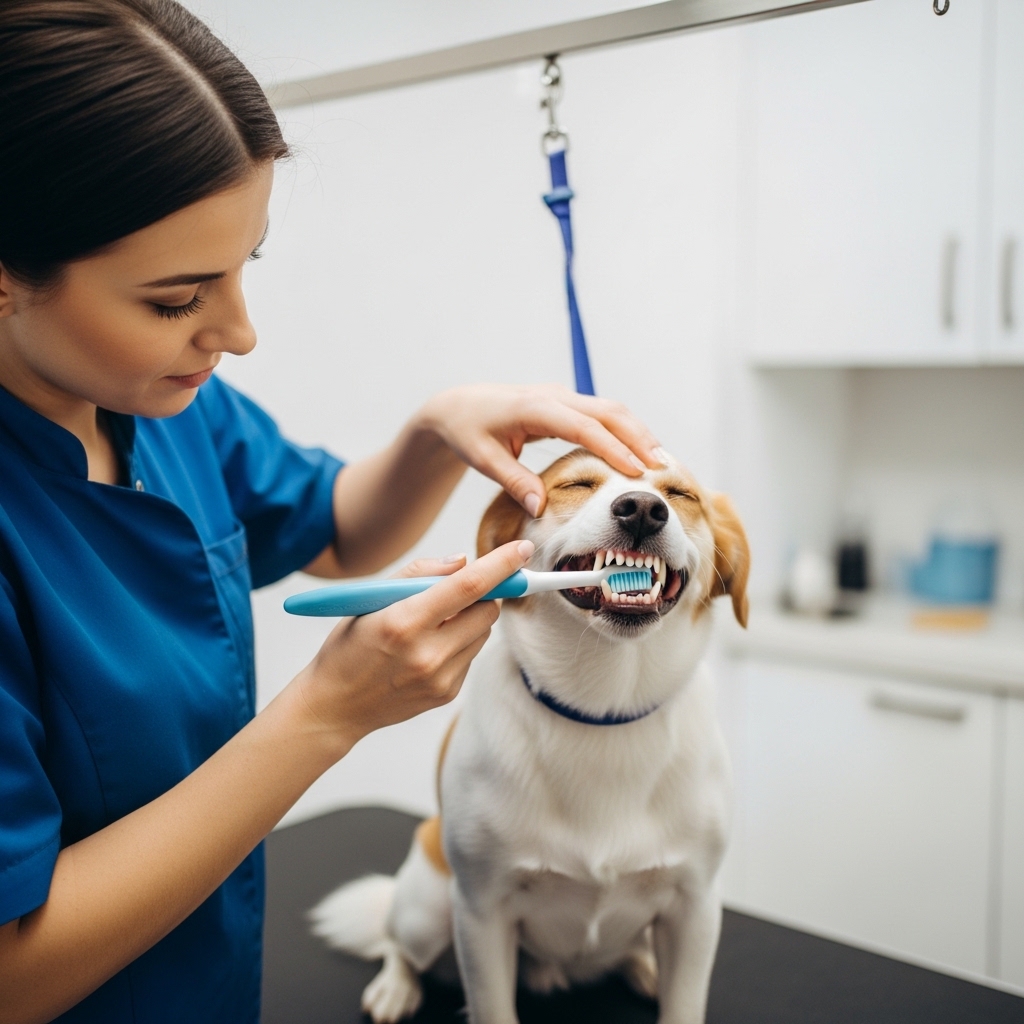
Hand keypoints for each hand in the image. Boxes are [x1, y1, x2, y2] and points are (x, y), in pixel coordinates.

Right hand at [293, 540, 534, 749]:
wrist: (334, 707)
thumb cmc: (350, 645)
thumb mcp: (370, 599)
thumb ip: (418, 573)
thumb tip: (464, 561)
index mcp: (404, 622)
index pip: (468, 586)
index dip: (501, 564)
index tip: (524, 548)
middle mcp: (427, 654)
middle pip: (487, 610)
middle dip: (484, 593)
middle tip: (462, 589)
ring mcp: (440, 678)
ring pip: (483, 632)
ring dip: (471, 619)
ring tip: (434, 624)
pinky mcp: (447, 694)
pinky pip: (471, 655)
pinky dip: (460, 643)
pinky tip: (428, 649)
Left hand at [416, 383, 664, 515]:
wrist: (458, 406)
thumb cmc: (468, 431)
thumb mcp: (484, 459)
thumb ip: (514, 481)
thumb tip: (541, 508)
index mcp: (535, 408)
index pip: (584, 427)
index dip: (613, 449)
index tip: (636, 472)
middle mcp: (554, 397)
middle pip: (609, 411)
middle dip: (639, 437)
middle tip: (662, 467)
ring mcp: (563, 398)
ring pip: (611, 410)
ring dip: (637, 433)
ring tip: (661, 462)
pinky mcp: (566, 405)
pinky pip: (603, 415)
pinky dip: (625, 431)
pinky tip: (639, 453)